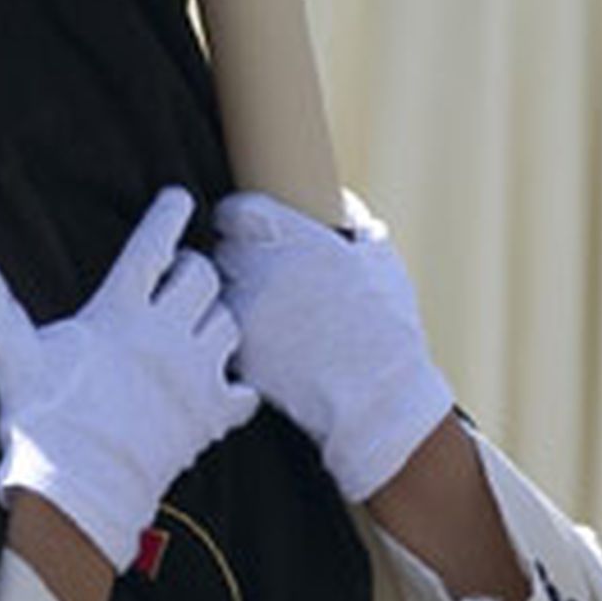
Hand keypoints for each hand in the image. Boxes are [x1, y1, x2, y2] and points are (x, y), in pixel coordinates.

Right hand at [0, 187, 256, 570]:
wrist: (77, 501)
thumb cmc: (41, 424)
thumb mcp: (9, 354)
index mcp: (119, 314)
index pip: (153, 247)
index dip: (167, 215)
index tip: (177, 197)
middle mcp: (165, 337)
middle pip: (202, 277)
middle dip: (193, 268)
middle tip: (176, 273)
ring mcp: (193, 377)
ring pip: (228, 324)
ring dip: (214, 317)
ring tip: (193, 322)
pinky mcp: (210, 418)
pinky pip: (245, 389)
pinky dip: (237, 383)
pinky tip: (219, 383)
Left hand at [212, 190, 452, 502]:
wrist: (378, 397)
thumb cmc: (388, 328)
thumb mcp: (381, 261)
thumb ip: (354, 223)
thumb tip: (337, 204)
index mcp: (294, 237)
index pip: (235, 210)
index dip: (237, 219)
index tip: (242, 228)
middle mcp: (261, 267)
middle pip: (218, 248)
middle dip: (231, 257)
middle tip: (251, 272)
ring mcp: (244, 311)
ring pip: (213, 291)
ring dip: (228, 296)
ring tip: (257, 310)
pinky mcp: (236, 351)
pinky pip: (220, 332)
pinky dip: (232, 335)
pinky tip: (260, 343)